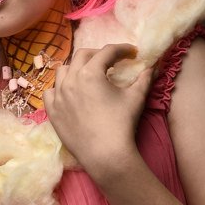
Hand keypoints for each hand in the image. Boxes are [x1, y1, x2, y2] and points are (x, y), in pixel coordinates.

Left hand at [43, 43, 152, 178]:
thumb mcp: (136, 97)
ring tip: (88, 74)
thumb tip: (153, 66)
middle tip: (112, 61)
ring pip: (63, 71)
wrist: (105, 155)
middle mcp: (70, 80)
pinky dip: (60, 87)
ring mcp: (58, 96)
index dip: (122, 49)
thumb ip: (145, 78)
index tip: (132, 53)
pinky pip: (50, 92)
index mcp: (90, 73)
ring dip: (77, 67)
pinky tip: (69, 91)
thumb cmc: (122, 124)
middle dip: (99, 54)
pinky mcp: (52, 112)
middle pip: (82, 55)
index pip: (106, 52)